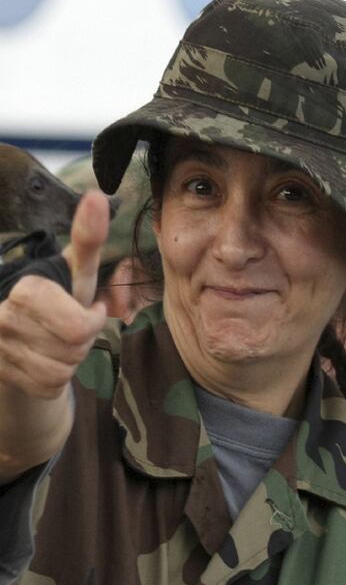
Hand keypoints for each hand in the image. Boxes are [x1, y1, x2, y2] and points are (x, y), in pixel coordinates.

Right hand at [0, 190, 109, 398]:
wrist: (21, 330)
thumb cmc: (58, 295)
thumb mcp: (76, 269)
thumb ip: (87, 238)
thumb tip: (97, 197)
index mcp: (26, 290)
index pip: (78, 328)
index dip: (92, 321)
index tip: (88, 308)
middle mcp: (3, 320)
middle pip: (73, 351)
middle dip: (83, 340)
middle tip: (73, 326)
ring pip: (61, 373)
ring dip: (71, 360)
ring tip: (60, 341)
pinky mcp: (1, 375)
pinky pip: (48, 388)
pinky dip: (57, 377)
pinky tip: (48, 358)